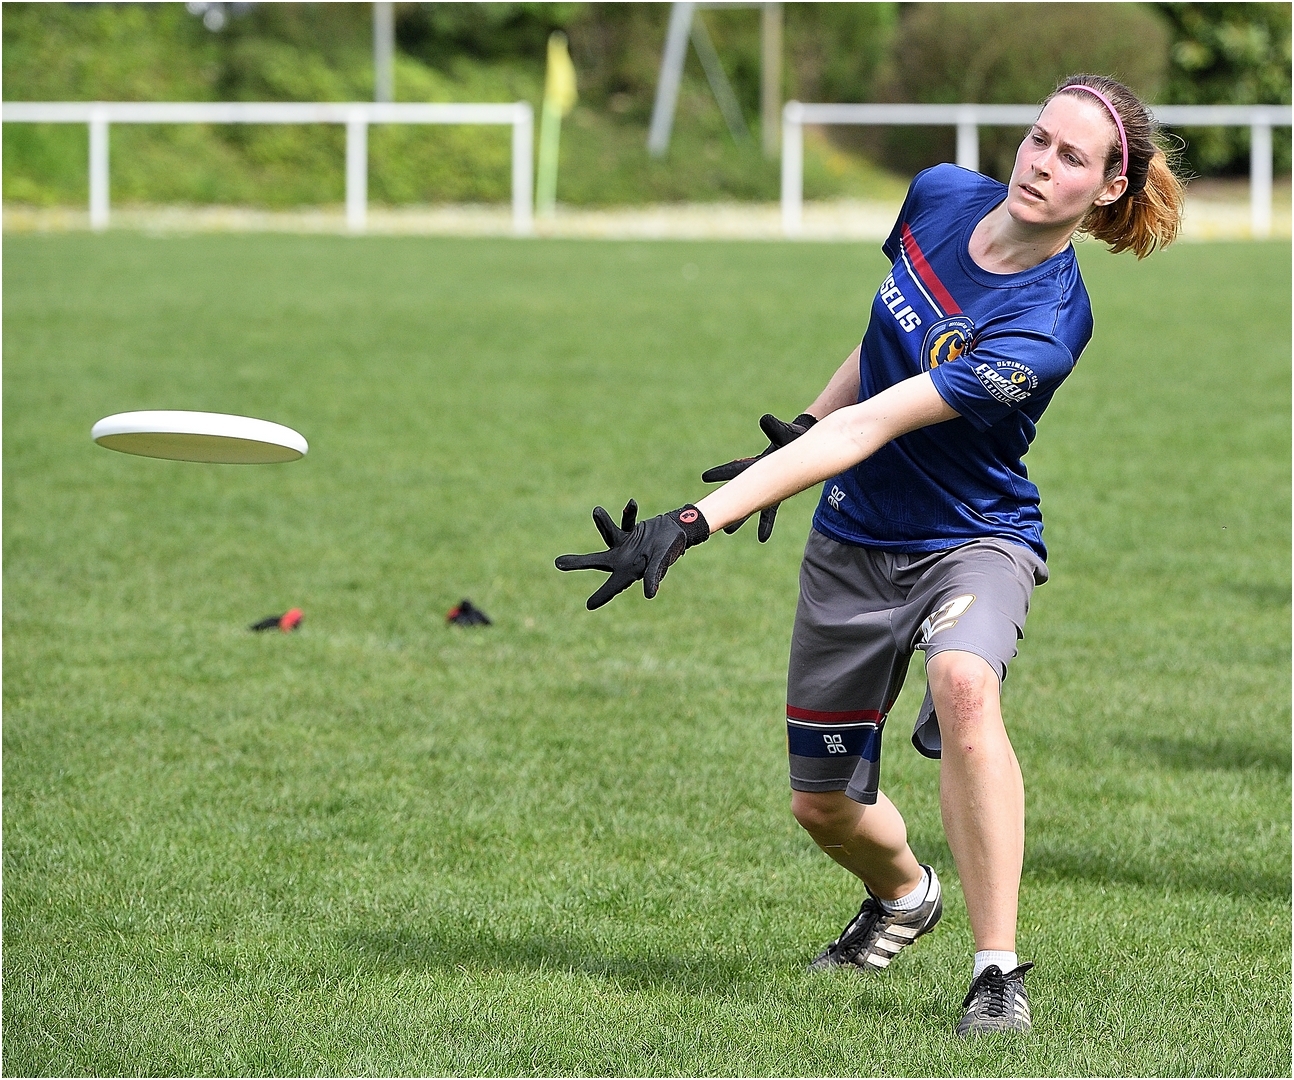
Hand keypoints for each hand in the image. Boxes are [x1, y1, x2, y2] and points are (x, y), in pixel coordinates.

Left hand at [556, 500, 709, 609]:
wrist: (679, 529)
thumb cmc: (672, 548)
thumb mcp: (662, 561)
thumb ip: (654, 575)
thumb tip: (650, 595)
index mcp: (630, 570)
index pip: (613, 586)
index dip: (602, 595)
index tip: (589, 606)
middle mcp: (624, 559)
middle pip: (597, 562)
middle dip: (579, 562)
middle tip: (558, 563)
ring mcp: (625, 545)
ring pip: (608, 535)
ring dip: (603, 523)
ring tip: (597, 511)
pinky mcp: (628, 532)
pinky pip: (624, 522)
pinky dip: (628, 513)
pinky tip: (632, 503)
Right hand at [701, 412, 816, 541]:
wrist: (801, 442)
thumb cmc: (791, 435)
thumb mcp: (784, 432)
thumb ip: (774, 428)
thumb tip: (765, 419)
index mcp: (756, 463)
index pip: (735, 470)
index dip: (720, 473)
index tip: (704, 477)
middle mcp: (757, 478)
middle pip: (738, 493)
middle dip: (726, 503)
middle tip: (709, 513)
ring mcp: (766, 488)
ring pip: (750, 507)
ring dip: (741, 519)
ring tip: (728, 530)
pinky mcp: (776, 495)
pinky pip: (769, 512)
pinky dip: (765, 525)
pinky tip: (762, 539)